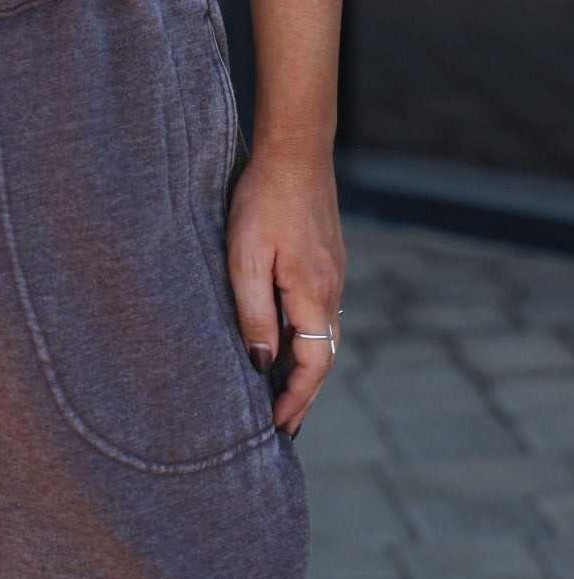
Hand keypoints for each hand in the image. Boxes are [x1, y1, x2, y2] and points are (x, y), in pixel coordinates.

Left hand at [224, 145, 344, 437]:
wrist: (295, 149)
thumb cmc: (263, 200)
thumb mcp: (245, 258)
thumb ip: (253, 313)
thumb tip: (259, 364)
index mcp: (314, 294)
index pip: (313, 366)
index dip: (294, 400)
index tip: (274, 428)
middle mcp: (331, 289)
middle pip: (322, 358)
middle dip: (302, 396)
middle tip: (280, 429)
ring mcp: (332, 274)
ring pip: (322, 336)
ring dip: (303, 370)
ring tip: (279, 397)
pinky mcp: (324, 260)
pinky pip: (317, 314)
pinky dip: (304, 341)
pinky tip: (283, 344)